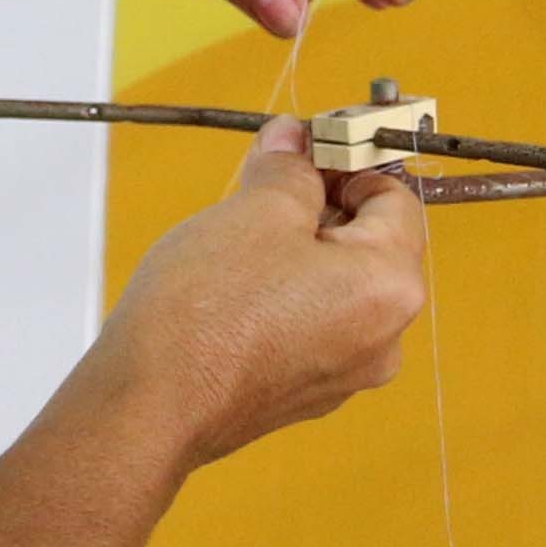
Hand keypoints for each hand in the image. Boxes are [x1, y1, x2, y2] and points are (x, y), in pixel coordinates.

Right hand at [80, 123, 430, 469]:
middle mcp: (384, 338)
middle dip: (320, 204)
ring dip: (298, 248)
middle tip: (265, 181)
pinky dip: (283, 294)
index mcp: (391, 287)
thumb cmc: (208, 310)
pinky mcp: (303, 393)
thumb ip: (290, 168)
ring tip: (240, 236)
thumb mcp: (255, 210)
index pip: (395, 197)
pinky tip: (233, 286)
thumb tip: (296, 139)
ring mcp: (344, 373)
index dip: (350, 160)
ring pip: (335, 285)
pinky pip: (309, 323)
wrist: (149, 407)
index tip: (305, 144)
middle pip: (369, 244)